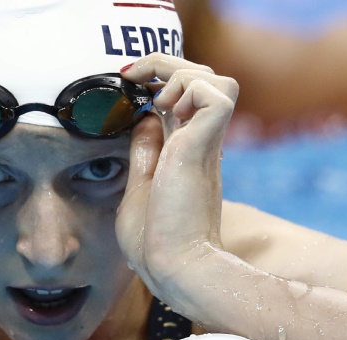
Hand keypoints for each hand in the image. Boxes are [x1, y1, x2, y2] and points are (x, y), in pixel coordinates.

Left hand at [116, 55, 238, 301]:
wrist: (175, 266)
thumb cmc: (156, 242)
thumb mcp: (139, 187)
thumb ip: (145, 153)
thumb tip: (144, 120)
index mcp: (185, 154)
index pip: (186, 99)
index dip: (163, 81)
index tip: (131, 83)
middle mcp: (202, 144)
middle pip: (203, 78)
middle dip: (168, 66)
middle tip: (134, 76)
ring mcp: (207, 143)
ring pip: (216, 78)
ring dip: (181, 75)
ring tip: (157, 101)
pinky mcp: (208, 144)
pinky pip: (215, 91)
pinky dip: (188, 88)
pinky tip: (166, 110)